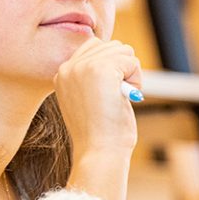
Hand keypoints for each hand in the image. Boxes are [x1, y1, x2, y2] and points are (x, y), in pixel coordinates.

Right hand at [53, 37, 142, 199]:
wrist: (99, 153)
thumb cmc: (99, 134)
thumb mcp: (87, 100)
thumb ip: (92, 76)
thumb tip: (116, 53)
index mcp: (61, 75)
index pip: (92, 47)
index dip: (110, 67)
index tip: (106, 94)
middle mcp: (69, 67)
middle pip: (110, 46)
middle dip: (122, 68)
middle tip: (116, 97)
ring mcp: (83, 67)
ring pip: (122, 50)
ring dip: (130, 73)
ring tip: (120, 97)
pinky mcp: (101, 70)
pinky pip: (131, 60)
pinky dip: (136, 79)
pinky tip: (125, 98)